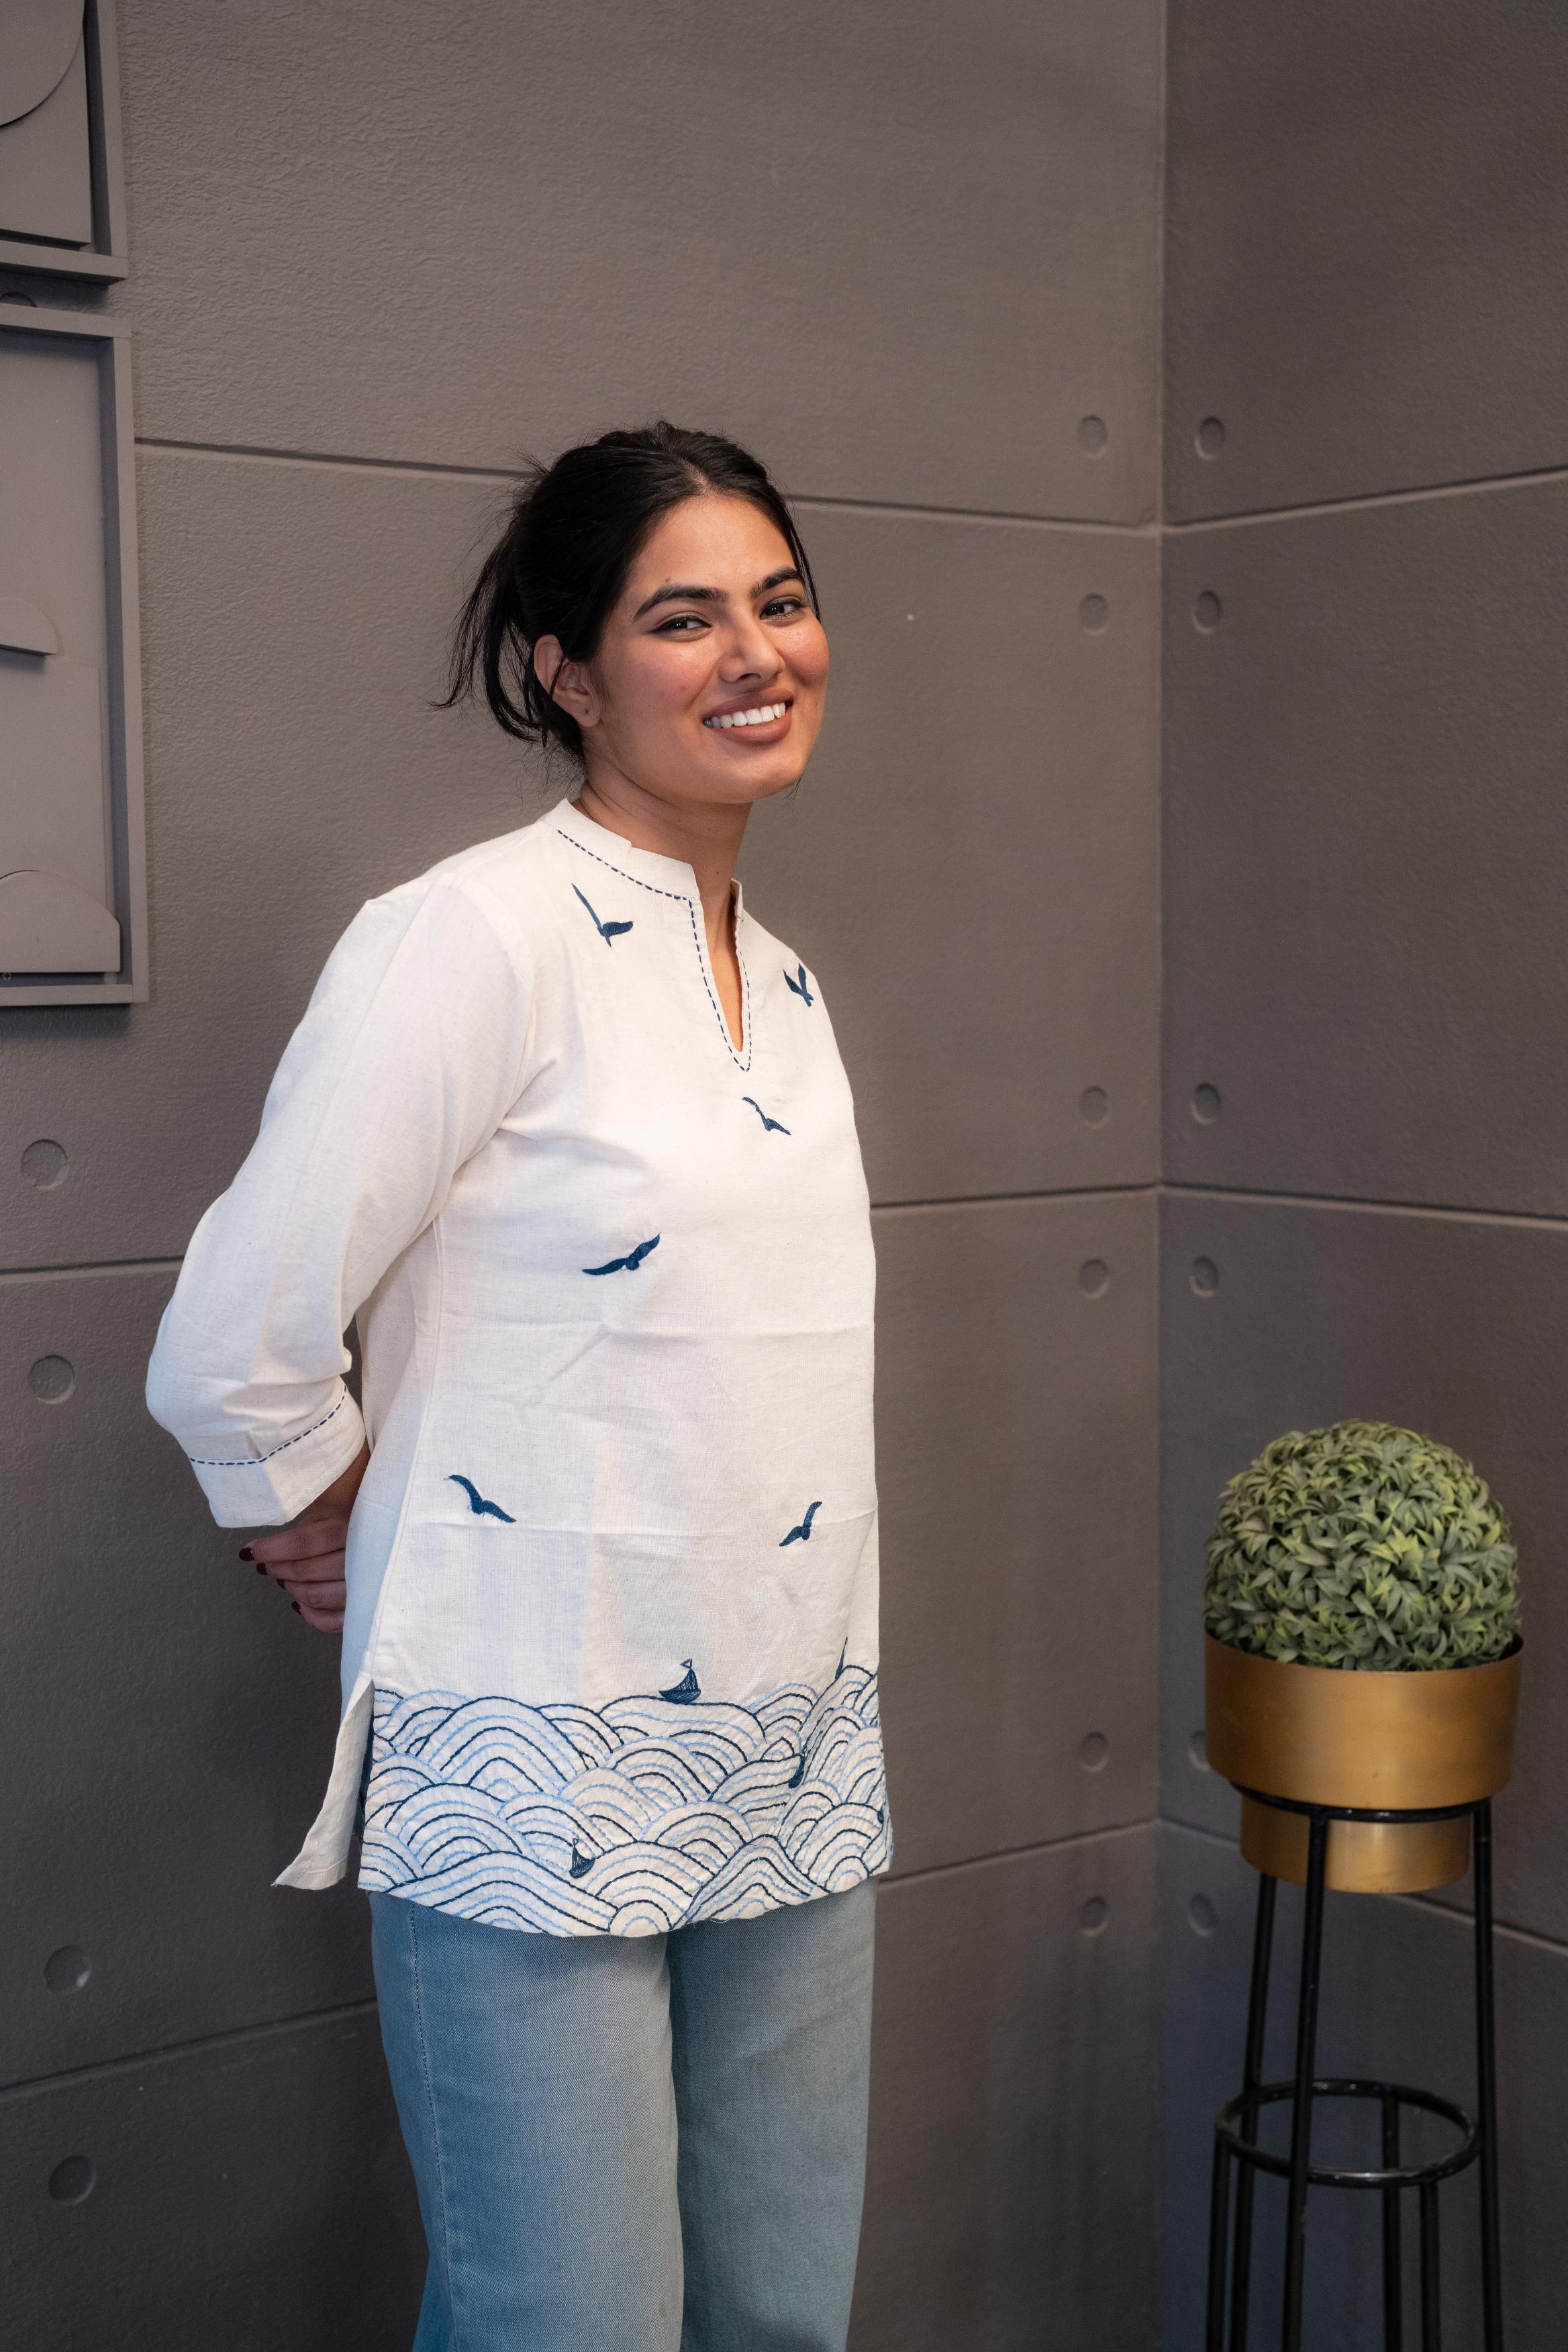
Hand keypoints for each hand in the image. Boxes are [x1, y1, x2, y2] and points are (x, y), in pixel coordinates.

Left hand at [240, 1440, 370, 1632]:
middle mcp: (366, 1558)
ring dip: (292, 1588)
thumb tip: (270, 1511)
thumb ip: (312, 1513)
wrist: (406, 1536)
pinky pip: (332, 1622)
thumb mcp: (338, 1507)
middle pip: (306, 1571)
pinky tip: (298, 1603)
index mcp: (358, 1527)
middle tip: (265, 1564)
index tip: (249, 1551)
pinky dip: (310, 1615)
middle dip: (278, 1568)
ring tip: (283, 1578)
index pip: (306, 1542)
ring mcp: (369, 1588)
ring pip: (316, 1596)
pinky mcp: (369, 1610)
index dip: (272, 1549)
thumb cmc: (363, 1521)